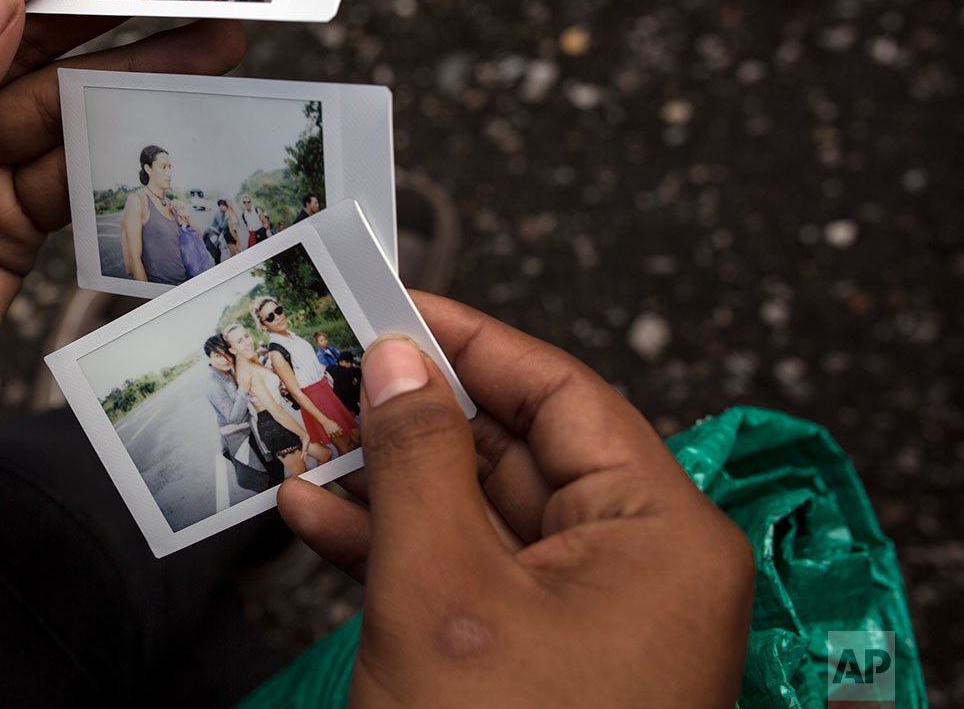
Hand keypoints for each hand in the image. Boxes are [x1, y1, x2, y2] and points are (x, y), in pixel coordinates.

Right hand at [278, 294, 753, 707]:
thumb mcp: (442, 589)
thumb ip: (417, 460)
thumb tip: (398, 359)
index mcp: (658, 535)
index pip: (564, 395)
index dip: (473, 341)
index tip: (394, 302)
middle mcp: (634, 567)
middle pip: (514, 451)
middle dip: (411, 415)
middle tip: (332, 370)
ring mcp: (583, 619)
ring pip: (474, 513)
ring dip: (386, 480)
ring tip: (305, 436)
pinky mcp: (530, 661)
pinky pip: (462, 575)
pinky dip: (391, 546)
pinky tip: (315, 515)